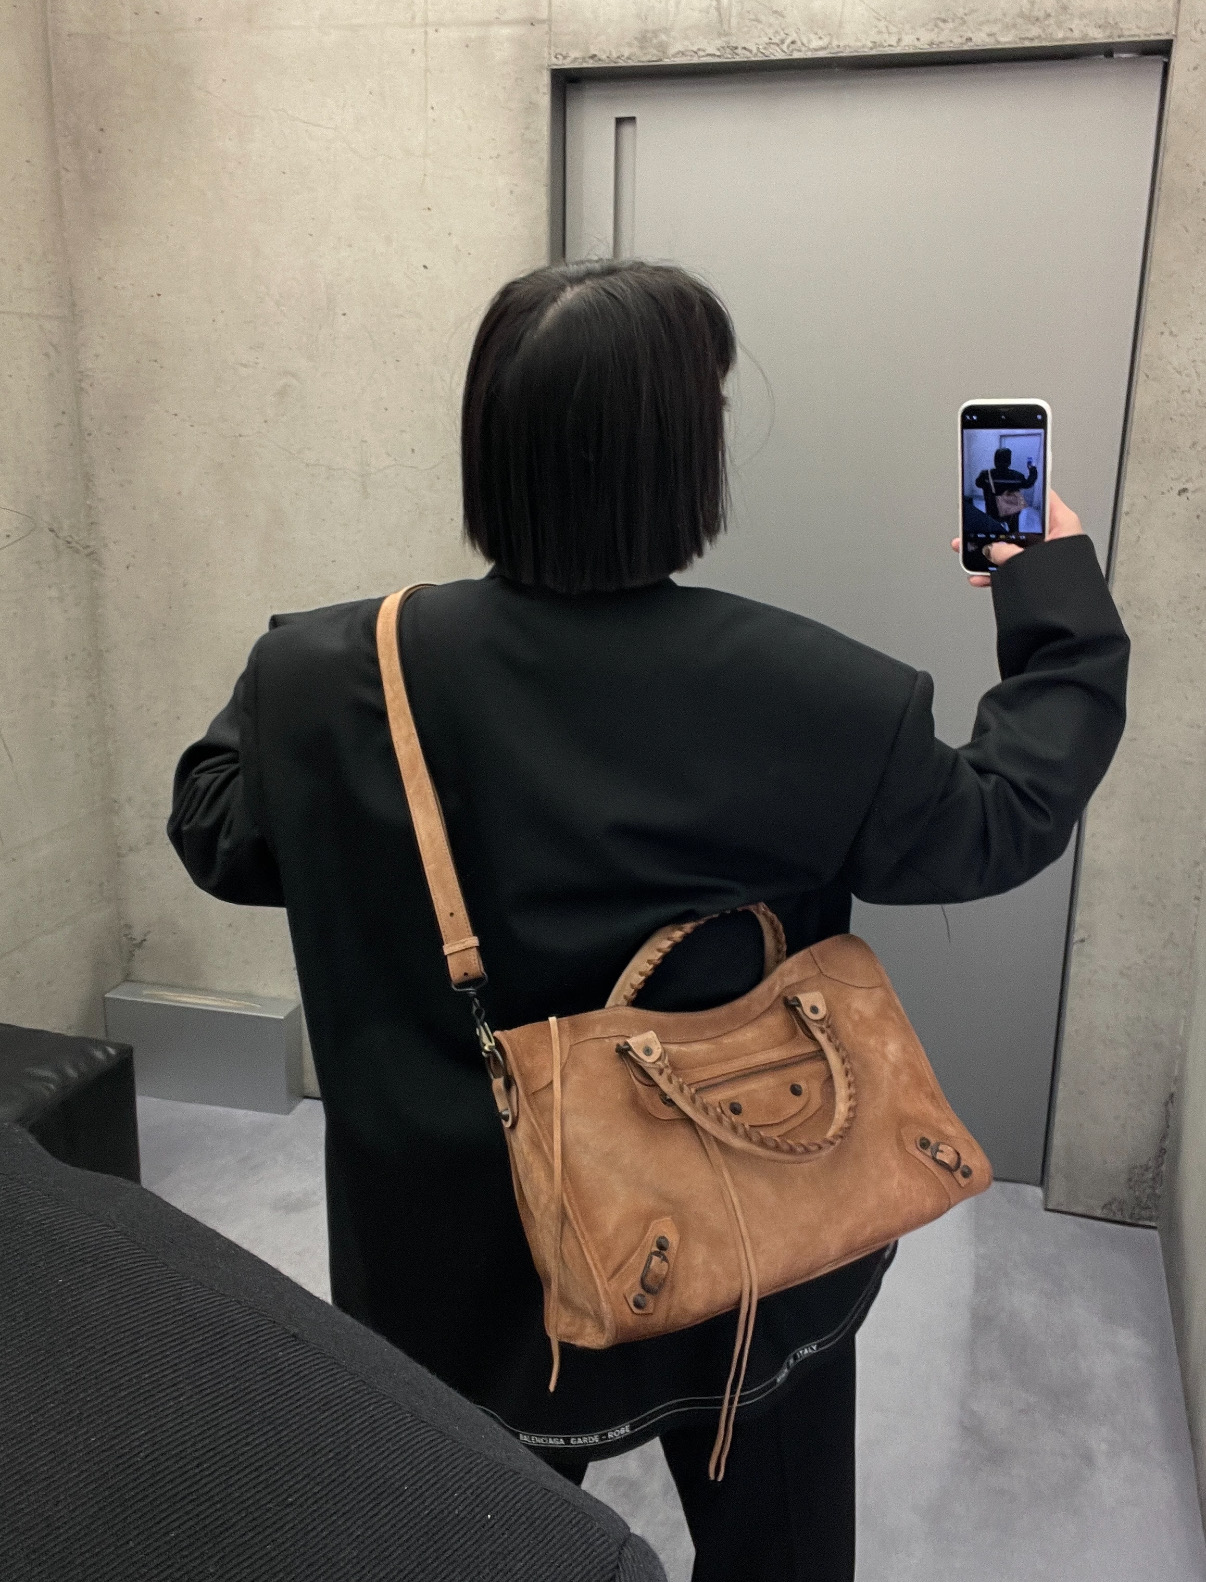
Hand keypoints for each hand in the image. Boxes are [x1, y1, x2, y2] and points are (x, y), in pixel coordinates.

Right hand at [951, 489, 1082, 587]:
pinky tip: (980, 576)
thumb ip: (1009, 552)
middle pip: (1020, 525)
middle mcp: (1055, 537)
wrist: (1070, 618)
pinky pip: (1014, 569)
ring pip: (1013, 549)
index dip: (1022, 492)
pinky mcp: (1039, 575)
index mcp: (1063, 524)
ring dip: (991, 553)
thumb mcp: (1033, 561)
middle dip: (996, 529)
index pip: (1042, 497)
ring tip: (970, 553)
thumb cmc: (1071, 585)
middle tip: (976, 526)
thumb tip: (991, 549)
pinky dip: (997, 573)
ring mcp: (1046, 557)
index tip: (1003, 488)